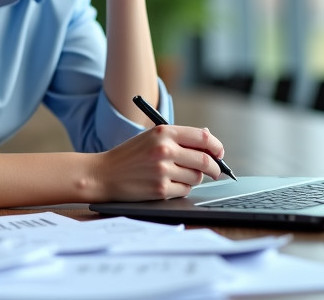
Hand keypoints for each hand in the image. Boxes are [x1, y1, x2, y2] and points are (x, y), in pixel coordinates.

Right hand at [92, 124, 224, 200]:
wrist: (103, 174)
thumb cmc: (130, 156)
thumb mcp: (151, 138)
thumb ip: (178, 138)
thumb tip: (209, 141)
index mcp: (164, 132)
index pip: (203, 137)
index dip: (216, 146)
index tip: (219, 153)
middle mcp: (165, 149)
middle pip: (204, 160)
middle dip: (215, 168)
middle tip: (216, 172)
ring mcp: (163, 170)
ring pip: (196, 177)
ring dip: (193, 179)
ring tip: (178, 176)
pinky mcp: (160, 189)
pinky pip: (184, 191)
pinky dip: (181, 189)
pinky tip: (168, 185)